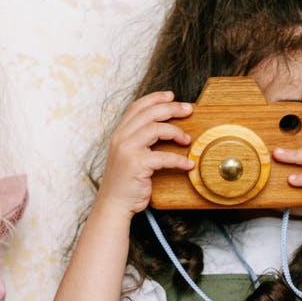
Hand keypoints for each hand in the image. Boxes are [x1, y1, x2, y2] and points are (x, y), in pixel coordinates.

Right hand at [95, 91, 194, 217]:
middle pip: (150, 113)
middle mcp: (121, 138)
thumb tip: (162, 127)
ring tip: (187, 139)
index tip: (171, 96)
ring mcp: (127, 150)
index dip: (155, 98)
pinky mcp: (136, 164)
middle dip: (172, 108)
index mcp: (119, 133)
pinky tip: (188, 164)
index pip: (137, 107)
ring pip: (156, 128)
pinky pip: (164, 157)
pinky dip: (179, 160)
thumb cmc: (125, 182)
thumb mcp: (128, 155)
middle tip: (188, 110)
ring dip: (176, 132)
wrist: (113, 204)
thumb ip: (139, 140)